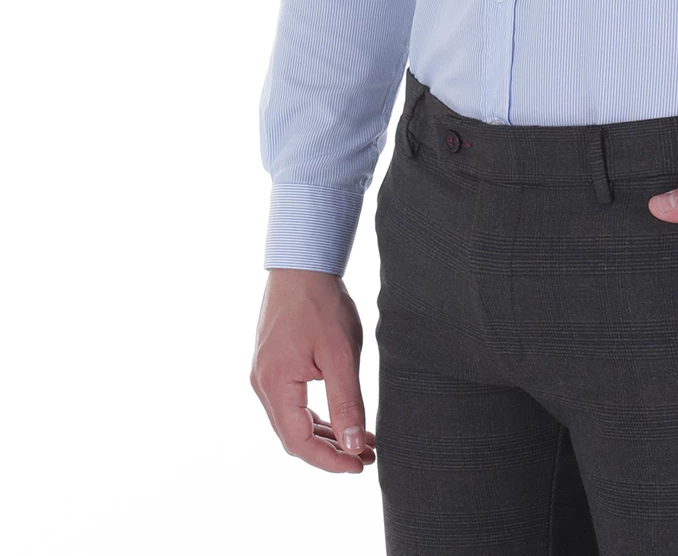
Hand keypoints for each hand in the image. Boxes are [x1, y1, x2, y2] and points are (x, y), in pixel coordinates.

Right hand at [250, 269, 376, 471]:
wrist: (302, 262)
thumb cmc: (321, 303)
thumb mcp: (341, 354)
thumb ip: (346, 402)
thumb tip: (352, 445)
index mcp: (275, 385)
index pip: (300, 442)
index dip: (330, 461)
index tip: (359, 466)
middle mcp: (262, 384)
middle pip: (294, 436)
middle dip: (330, 450)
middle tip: (365, 457)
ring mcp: (264, 373)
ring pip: (293, 420)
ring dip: (325, 433)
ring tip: (358, 441)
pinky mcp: (272, 362)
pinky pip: (291, 401)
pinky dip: (315, 414)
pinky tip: (339, 416)